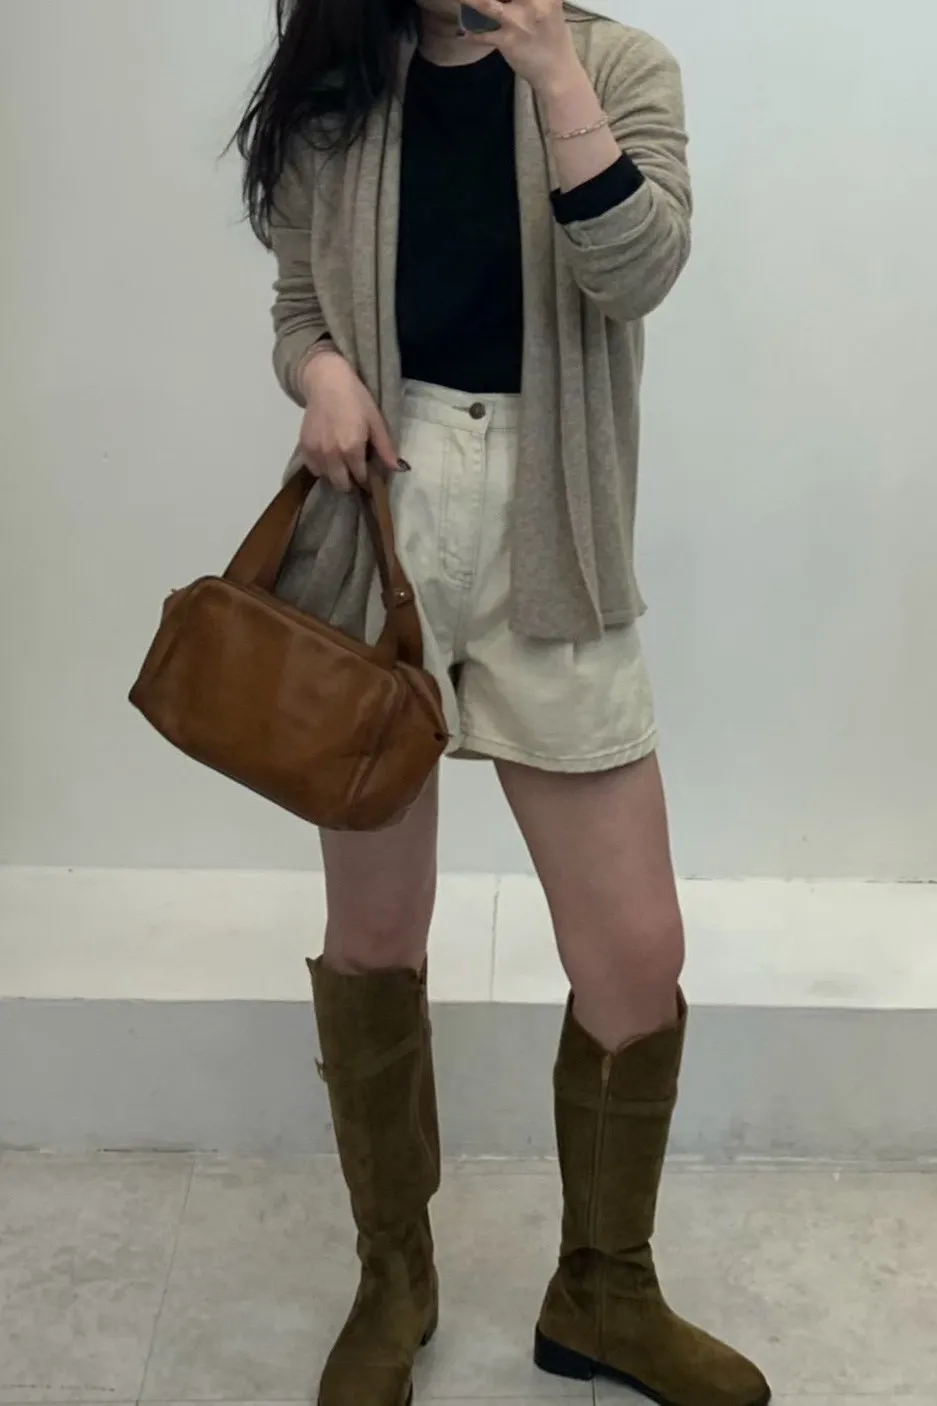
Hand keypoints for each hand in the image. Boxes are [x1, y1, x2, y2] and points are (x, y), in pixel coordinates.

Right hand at [298, 349, 398, 492]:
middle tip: (355, 471)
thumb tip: (398, 469)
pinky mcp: (304, 446)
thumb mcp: (375, 421)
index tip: (369, 474)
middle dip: (351, 482)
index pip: (360, 477)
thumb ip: (385, 448)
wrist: (326, 382)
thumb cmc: (356, 399)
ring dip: (335, 474)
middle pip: (342, 484)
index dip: (367, 478)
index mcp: (352, 448)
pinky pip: (313, 468)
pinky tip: (328, 457)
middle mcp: (332, 453)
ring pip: (326, 478)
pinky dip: (321, 467)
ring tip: (342, 463)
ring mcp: (316, 451)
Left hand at [463, 0, 580, 93]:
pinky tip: (464, 33)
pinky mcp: (508, 41)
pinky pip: (482, 35)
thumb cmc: (553, 38)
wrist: (558, 72)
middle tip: (471, 0)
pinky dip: (471, 34)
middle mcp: (534, 2)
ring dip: (469, 1)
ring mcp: (519, 21)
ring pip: (486, 4)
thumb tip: (504, 0)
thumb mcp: (549, 6)